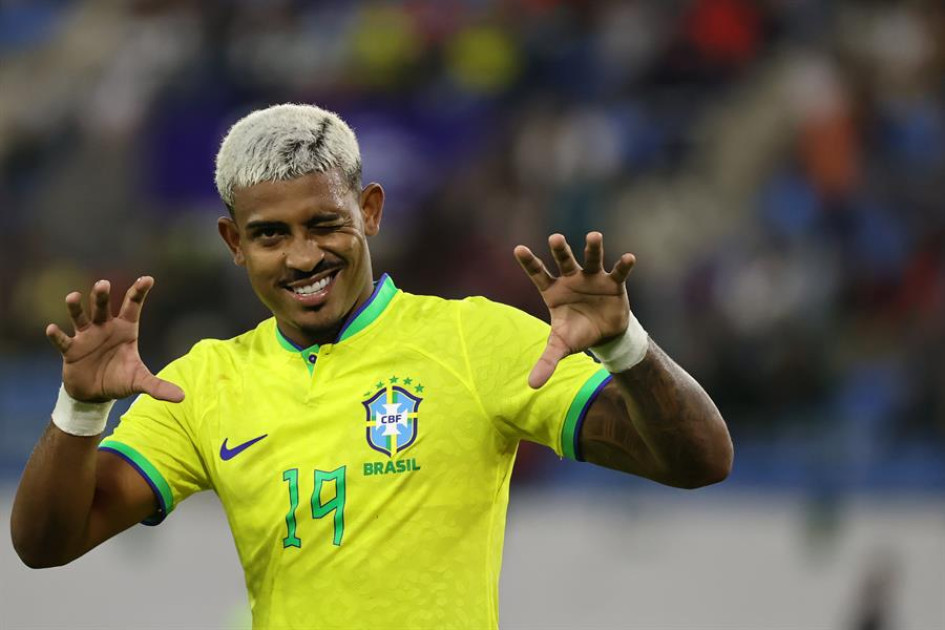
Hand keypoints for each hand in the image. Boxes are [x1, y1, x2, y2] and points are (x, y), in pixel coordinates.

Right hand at [45, 277, 184, 403]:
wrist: (95, 394)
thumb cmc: (119, 380)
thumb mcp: (139, 382)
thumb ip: (158, 386)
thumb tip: (182, 397)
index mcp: (125, 329)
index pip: (133, 306)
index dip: (138, 291)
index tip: (147, 278)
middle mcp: (105, 327)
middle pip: (102, 307)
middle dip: (101, 295)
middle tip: (102, 284)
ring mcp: (86, 337)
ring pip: (80, 317)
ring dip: (76, 307)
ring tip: (73, 297)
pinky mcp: (71, 350)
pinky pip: (62, 340)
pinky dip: (57, 335)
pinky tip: (52, 329)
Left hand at [514, 232, 635, 388]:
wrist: (605, 335)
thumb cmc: (577, 334)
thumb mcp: (561, 347)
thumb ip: (547, 361)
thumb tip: (531, 387)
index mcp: (554, 291)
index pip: (538, 274)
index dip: (529, 263)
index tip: (518, 249)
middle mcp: (571, 279)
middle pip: (564, 262)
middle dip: (561, 250)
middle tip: (555, 238)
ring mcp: (592, 279)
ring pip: (591, 260)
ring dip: (592, 249)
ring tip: (594, 236)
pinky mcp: (613, 283)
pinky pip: (618, 272)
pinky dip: (623, 266)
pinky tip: (629, 258)